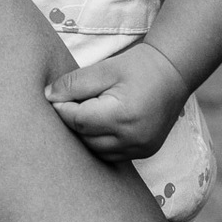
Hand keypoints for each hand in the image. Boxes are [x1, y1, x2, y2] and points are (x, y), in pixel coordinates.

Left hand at [45, 42, 189, 162]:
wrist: (173, 73)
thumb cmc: (138, 67)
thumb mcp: (104, 68)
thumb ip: (74, 83)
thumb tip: (47, 96)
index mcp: (121, 115)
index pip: (77, 121)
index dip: (61, 109)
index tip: (54, 96)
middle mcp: (131, 138)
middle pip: (84, 138)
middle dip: (71, 121)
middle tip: (67, 103)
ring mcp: (139, 149)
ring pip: (95, 150)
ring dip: (84, 135)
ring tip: (83, 113)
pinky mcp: (144, 152)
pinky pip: (111, 155)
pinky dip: (99, 143)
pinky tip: (98, 126)